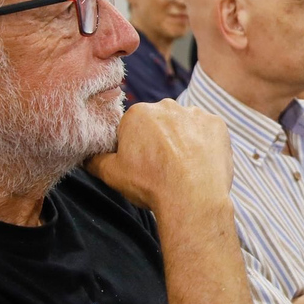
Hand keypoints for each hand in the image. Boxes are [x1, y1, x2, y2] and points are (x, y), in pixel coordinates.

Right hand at [87, 100, 231, 212]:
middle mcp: (167, 106)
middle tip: (163, 166)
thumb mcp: (112, 174)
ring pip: (185, 125)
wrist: (192, 198)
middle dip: (160, 139)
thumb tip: (85, 156)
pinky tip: (201, 162)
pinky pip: (207, 130)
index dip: (135, 146)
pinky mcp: (217, 123)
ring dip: (183, 139)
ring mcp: (195, 113)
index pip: (133, 126)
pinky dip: (205, 143)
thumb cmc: (151, 185)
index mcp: (138, 113)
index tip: (141, 163)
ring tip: (184, 166)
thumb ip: (95, 160)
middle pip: (160, 122)